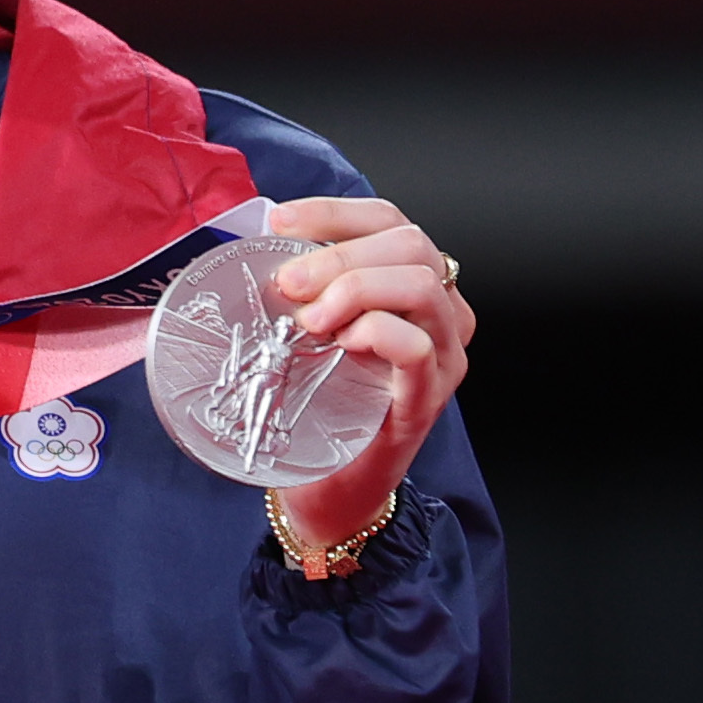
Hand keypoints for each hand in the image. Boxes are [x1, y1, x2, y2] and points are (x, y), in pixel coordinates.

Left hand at [264, 196, 472, 554]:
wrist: (330, 491)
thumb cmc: (320, 410)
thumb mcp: (310, 333)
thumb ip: (305, 289)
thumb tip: (259, 243)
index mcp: (413, 288)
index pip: (391, 220)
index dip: (336, 211)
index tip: (281, 222)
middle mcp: (441, 314)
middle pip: (410, 244)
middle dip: (338, 254)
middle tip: (289, 285)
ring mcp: (443, 355)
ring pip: (421, 285)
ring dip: (354, 288)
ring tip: (311, 320)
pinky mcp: (428, 398)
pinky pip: (415, 345)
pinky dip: (374, 330)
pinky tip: (341, 343)